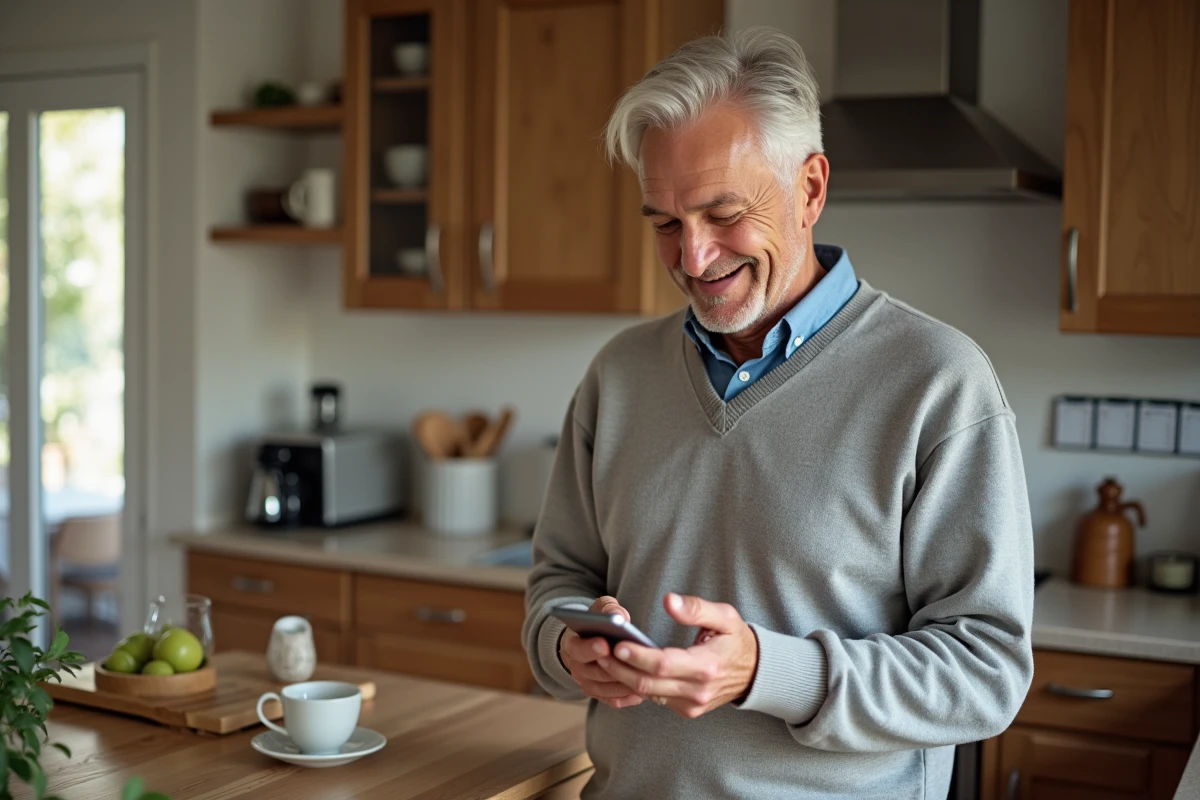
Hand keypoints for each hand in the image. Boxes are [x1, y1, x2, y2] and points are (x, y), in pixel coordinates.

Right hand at [558, 596, 643, 708]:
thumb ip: (609, 609)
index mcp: (572, 644)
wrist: (592, 642)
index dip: (590, 648)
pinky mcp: (599, 695)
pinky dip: (627, 697)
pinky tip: (643, 692)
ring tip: (642, 678)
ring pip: (604, 689)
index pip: (577, 649)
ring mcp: (587, 683)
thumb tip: (620, 617)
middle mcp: (576, 667)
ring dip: (623, 685)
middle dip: (612, 668)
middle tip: (631, 665)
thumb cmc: (598, 623)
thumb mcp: (601, 609)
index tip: (605, 644)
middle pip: (593, 672)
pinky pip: (613, 700)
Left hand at [598, 593, 757, 718]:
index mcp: (707, 666)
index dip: (638, 656)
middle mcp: (698, 691)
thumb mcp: (726, 617)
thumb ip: (696, 608)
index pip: (663, 664)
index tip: (617, 644)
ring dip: (623, 677)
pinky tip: (622, 669)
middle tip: (599, 651)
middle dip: (620, 668)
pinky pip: (655, 698)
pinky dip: (636, 684)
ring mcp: (691, 705)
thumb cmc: (736, 640)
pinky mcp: (687, 710)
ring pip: (647, 694)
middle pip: (648, 683)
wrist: (755, 673)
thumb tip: (668, 601)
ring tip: (603, 657)